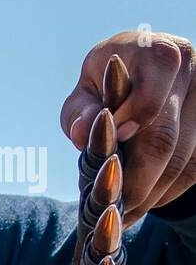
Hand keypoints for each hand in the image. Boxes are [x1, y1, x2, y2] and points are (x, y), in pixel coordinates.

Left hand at [61, 31, 195, 225]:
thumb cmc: (105, 88)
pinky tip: (150, 199)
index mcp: (151, 52)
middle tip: (115, 207)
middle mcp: (188, 65)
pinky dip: (172, 189)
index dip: (127, 133)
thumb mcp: (85, 94)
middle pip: (165, 138)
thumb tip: (82, 131)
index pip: (147, 102)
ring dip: (155, 193)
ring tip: (129, 211)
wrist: (141, 74)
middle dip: (137, 181)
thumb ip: (80, 112)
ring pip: (185, 158)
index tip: (109, 158)